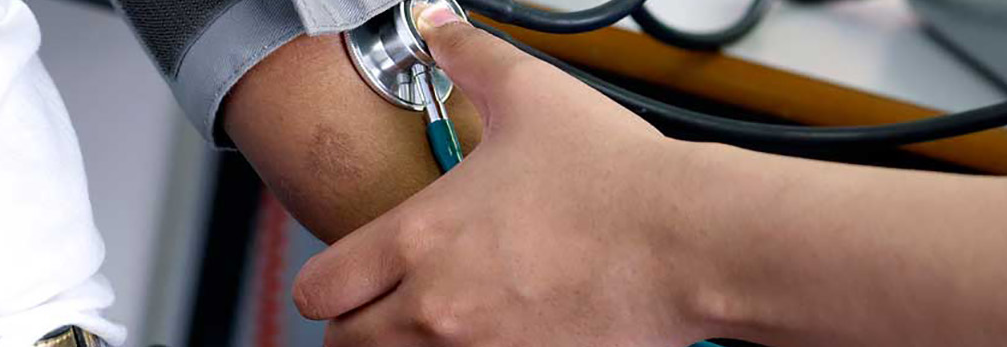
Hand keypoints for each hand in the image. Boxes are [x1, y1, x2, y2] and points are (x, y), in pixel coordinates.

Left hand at [292, 6, 724, 345]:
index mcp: (422, 238)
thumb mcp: (533, 96)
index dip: (329, 280)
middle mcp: (436, 308)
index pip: (318, 288)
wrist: (689, 242)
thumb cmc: (618, 178)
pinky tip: (499, 334)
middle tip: (390, 304)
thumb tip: (439, 28)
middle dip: (360, 323)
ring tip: (445, 321)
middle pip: (344, 343)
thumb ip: (472, 59)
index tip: (353, 272)